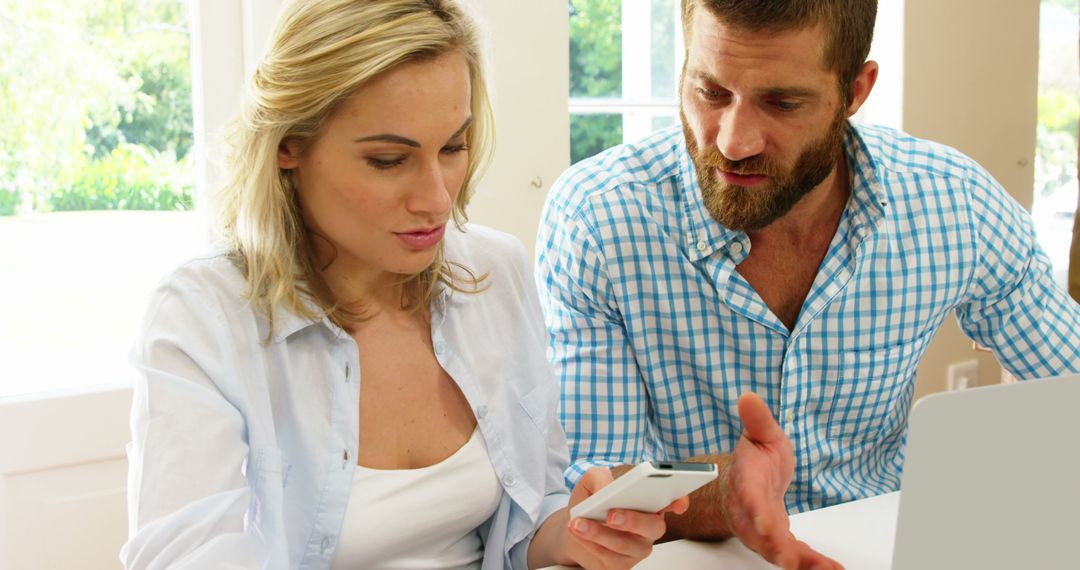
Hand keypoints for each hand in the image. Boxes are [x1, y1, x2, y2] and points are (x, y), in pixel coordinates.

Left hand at [563, 467, 689, 568]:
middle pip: (653, 527)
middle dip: (633, 520)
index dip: (679, 502)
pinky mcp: (620, 565)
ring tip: (579, 523)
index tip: (677, 504)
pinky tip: (578, 533)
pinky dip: (590, 544)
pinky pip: (608, 558)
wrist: (573, 528)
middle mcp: (648, 528)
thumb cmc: (590, 503)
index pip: (673, 502)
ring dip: (600, 533)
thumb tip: (605, 489)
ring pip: (625, 544)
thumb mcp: (590, 482)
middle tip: (611, 515)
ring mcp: (636, 549)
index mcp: (649, 503)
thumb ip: (599, 477)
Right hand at [723, 393, 842, 569]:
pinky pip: (793, 555)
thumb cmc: (755, 460)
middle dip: (775, 548)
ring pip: (775, 550)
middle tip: (792, 561)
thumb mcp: (761, 434)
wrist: (746, 481)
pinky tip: (830, 569)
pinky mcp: (776, 541)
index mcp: (746, 482)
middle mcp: (750, 511)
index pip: (749, 498)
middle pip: (758, 533)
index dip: (757, 513)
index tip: (767, 526)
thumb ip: (757, 420)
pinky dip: (810, 564)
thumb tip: (748, 397)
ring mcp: (761, 530)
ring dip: (798, 562)